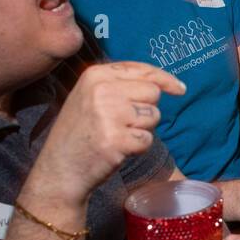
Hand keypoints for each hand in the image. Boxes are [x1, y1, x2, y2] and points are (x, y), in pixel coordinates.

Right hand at [30, 62, 184, 203]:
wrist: (59, 169)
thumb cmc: (81, 132)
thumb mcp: (90, 96)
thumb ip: (121, 84)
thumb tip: (167, 83)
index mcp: (95, 75)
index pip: (143, 70)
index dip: (165, 79)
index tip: (180, 89)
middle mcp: (101, 90)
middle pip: (153, 93)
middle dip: (146, 110)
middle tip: (122, 123)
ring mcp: (108, 114)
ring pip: (153, 116)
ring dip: (142, 130)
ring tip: (117, 135)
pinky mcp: (116, 139)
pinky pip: (147, 140)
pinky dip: (138, 148)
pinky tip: (117, 149)